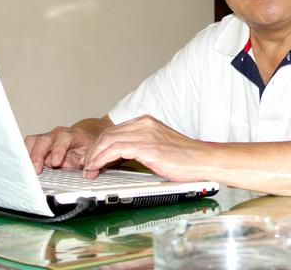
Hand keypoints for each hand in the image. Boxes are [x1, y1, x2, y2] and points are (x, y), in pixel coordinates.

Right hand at [25, 125, 96, 173]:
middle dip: (38, 154)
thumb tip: (89, 174)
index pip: (64, 138)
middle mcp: (57, 134)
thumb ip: (91, 162)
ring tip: (27, 170)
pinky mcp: (39, 145)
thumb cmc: (87, 144)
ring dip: (28, 155)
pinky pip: (28, 147)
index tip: (56, 163)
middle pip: (44, 139)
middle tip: (36, 169)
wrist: (85, 134)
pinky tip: (24, 167)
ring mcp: (47, 138)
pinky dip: (24, 157)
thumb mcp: (93, 153)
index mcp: (73, 135)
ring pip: (33, 141)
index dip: (58, 149)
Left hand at [83, 115, 209, 181]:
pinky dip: (101, 159)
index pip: (114, 130)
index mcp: (146, 122)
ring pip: (107, 140)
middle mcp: (143, 123)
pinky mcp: (145, 146)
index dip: (100, 145)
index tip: (94, 159)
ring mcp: (144, 133)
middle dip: (93, 151)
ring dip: (94, 157)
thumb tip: (124, 158)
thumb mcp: (159, 147)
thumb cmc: (186, 158)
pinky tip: (97, 168)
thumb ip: (142, 147)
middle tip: (87, 166)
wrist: (203, 160)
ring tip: (89, 170)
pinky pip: (114, 150)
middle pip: (107, 134)